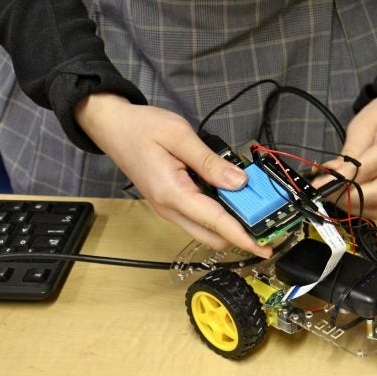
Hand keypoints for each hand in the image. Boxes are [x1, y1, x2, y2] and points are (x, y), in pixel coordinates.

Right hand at [75, 93, 271, 257]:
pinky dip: (217, 211)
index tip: (264, 248)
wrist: (112, 127)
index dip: (243, 238)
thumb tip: (239, 183)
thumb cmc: (141, 128)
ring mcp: (168, 209)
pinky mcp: (170, 203)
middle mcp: (170, 209)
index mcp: (173, 194)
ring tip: (249, 199)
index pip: (216, 223)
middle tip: (263, 212)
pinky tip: (227, 191)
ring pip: (206, 229)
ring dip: (228, 221)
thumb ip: (210, 162)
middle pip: (213, 236)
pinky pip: (198, 217)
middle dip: (240, 231)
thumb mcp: (179, 136)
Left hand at [314, 92, 376, 218]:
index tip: (320, 185)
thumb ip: (350, 153)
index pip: (373, 166)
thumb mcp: (363, 125)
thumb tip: (332, 177)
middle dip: (347, 196)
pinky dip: (360, 208)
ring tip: (331, 193)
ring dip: (351, 205)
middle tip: (323, 192)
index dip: (345, 179)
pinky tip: (345, 198)